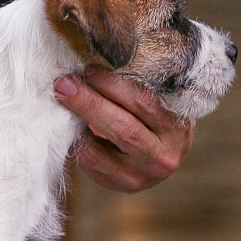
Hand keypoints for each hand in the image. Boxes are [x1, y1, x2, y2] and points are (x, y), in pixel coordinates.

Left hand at [53, 66, 194, 191]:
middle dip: (89, 102)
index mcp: (178, 127)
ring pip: (98, 150)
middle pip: (122, 128)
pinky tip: (70, 123)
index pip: (144, 102)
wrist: (159, 158)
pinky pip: (88, 162)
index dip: (112, 84)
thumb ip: (141, 85)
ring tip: (62, 99)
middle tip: (64, 83)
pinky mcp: (118, 185)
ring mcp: (139, 176)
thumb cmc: (155, 118)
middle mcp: (163, 156)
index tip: (88, 68)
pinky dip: (76, 140)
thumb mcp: (161, 102)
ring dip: (75, 122)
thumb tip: (99, 55)